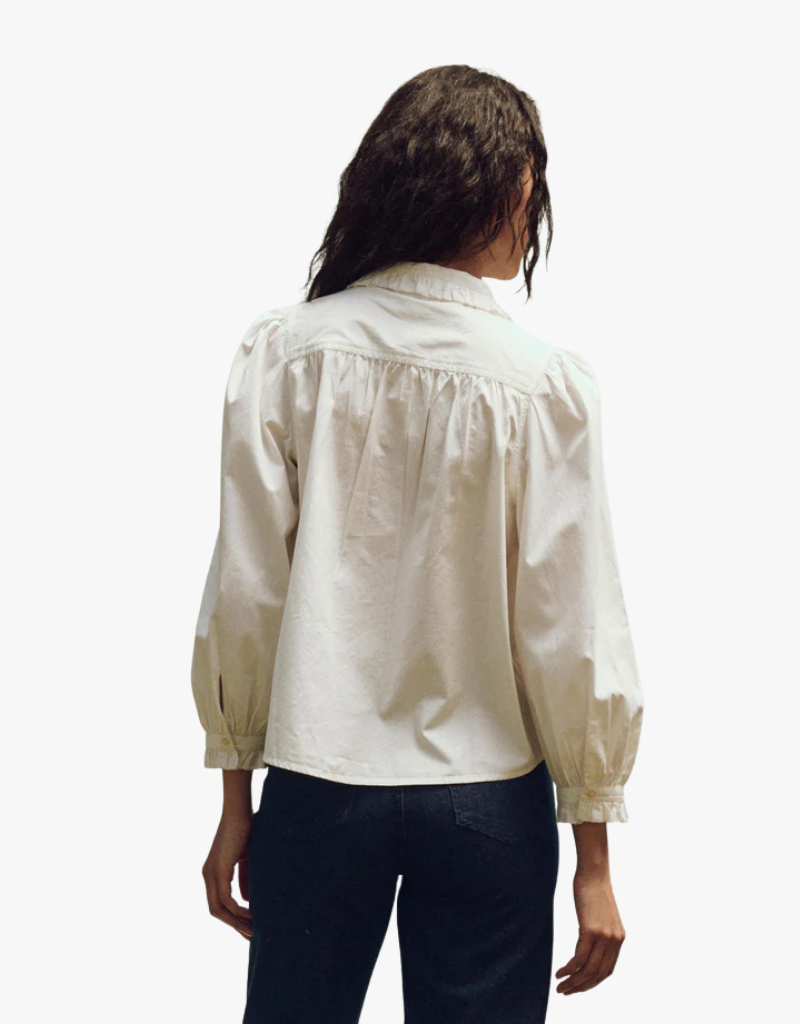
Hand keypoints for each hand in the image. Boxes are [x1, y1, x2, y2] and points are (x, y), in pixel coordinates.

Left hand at [201, 808, 253, 940]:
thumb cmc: (246, 829)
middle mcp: (207, 875)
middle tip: (250, 936)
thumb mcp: (247, 859)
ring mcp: (211, 874)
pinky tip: (252, 913)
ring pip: (218, 909)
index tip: (248, 926)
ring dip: (235, 922)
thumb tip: (246, 900)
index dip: (231, 918)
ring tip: (252, 930)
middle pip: (216, 911)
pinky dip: (237, 910)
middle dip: (233, 925)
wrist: (239, 811)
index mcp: (212, 872)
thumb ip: (245, 879)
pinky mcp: (218, 870)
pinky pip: (225, 899)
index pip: (218, 903)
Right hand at [555, 869, 625, 994]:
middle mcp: (614, 941)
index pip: (607, 971)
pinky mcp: (591, 930)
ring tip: (560, 987)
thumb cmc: (593, 889)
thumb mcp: (600, 915)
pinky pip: (579, 958)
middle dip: (581, 987)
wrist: (594, 871)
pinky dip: (569, 969)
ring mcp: (604, 937)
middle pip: (597, 975)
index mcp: (618, 939)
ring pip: (588, 970)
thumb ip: (598, 932)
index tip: (578, 987)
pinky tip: (559, 972)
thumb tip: (588, 944)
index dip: (591, 983)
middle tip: (565, 993)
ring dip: (573, 982)